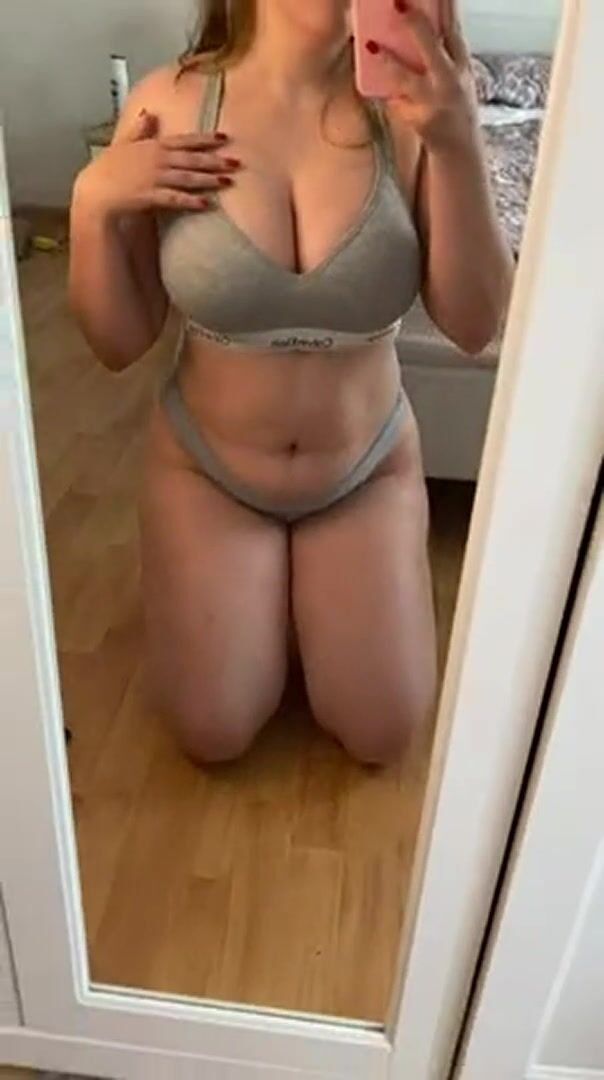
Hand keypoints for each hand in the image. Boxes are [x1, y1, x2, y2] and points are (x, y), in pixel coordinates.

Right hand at [74, 110, 240, 218]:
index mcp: (153, 146)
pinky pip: (175, 198)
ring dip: (209, 180)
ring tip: (228, 182)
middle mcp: (157, 160)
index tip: (224, 138)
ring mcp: (154, 178)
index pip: (184, 140)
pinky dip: (191, 200)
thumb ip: (139, 129)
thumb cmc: (108, 169)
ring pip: (187, 178)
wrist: (96, 192)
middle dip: (215, 160)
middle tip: (236, 162)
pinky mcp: (151, 196)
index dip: (205, 139)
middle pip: (192, 159)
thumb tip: (149, 113)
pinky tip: (207, 204)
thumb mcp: (123, 143)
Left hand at [366, 0, 478, 151]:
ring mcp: (434, 101)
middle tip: (399, 2)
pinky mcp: (420, 120)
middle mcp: (450, 80)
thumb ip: (441, 52)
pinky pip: (396, 102)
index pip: (453, 27)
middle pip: (432, 46)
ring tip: (370, 46)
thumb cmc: (453, 106)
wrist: (460, 150)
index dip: (445, 5)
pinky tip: (371, 82)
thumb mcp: (455, 75)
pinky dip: (385, 93)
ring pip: (407, 78)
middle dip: (415, 24)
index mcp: (461, 63)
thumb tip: (415, 24)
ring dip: (388, 62)